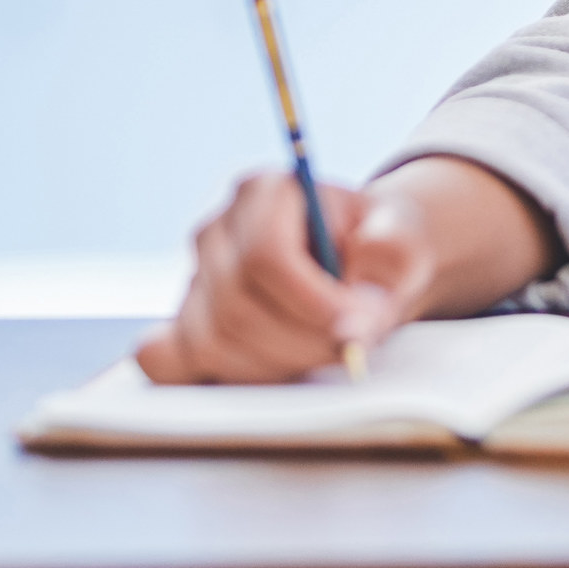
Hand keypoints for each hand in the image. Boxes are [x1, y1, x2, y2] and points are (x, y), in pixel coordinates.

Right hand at [137, 168, 435, 382]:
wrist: (364, 262)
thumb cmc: (381, 245)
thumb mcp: (403, 238)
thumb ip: (389, 259)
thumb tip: (361, 314)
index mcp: (264, 191)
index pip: (265, 256)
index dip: (309, 302)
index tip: (354, 330)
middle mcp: (216, 230)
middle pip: (236, 306)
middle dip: (300, 341)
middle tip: (350, 348)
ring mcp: (191, 278)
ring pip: (208, 342)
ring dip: (274, 366)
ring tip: (324, 353)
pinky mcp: (180, 322)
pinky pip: (166, 363)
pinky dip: (215, 376)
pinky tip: (268, 369)